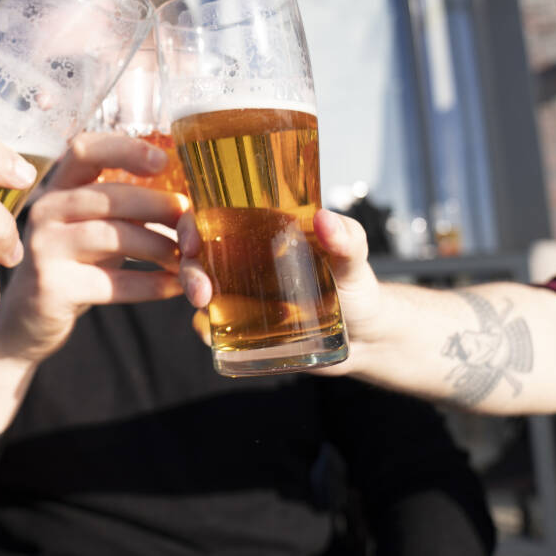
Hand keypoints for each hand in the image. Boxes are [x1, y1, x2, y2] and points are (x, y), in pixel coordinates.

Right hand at [0, 133, 187, 362]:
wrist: (28, 322)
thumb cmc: (75, 266)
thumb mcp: (96, 227)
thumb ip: (127, 208)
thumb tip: (188, 200)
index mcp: (58, 186)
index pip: (84, 149)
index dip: (125, 149)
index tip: (164, 161)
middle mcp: (45, 210)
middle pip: (109, 195)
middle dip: (158, 206)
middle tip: (190, 219)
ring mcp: (44, 248)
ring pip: (112, 236)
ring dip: (159, 246)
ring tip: (186, 259)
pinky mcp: (52, 287)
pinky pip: (112, 282)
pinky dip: (151, 284)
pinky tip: (174, 286)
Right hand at [177, 208, 396, 372]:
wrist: (367, 338)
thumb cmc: (357, 287)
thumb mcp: (354, 260)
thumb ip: (346, 238)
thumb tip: (325, 219)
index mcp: (262, 231)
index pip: (216, 216)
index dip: (193, 224)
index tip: (193, 240)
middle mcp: (243, 259)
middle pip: (197, 255)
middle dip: (189, 269)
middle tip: (200, 291)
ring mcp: (240, 293)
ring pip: (199, 286)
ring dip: (192, 294)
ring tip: (207, 308)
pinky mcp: (243, 326)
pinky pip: (211, 326)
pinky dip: (204, 329)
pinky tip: (211, 334)